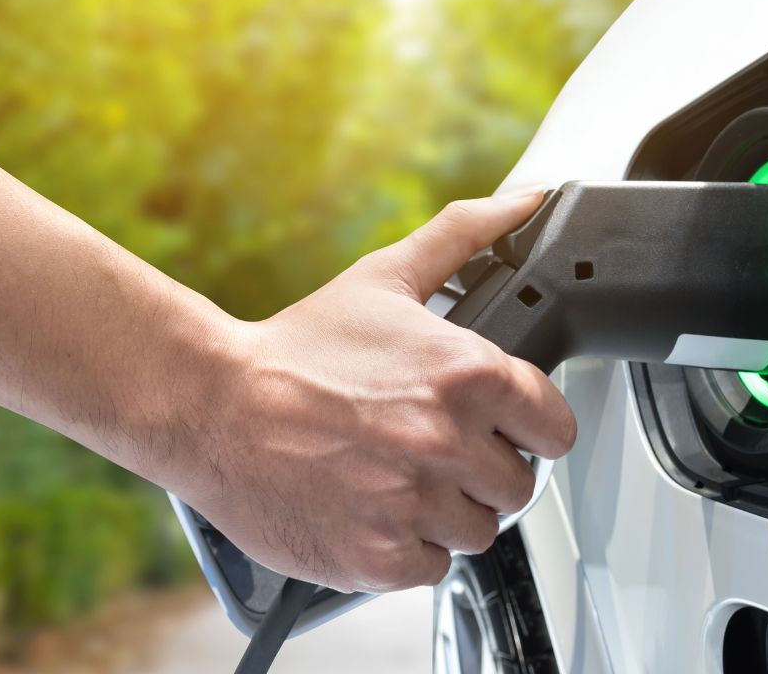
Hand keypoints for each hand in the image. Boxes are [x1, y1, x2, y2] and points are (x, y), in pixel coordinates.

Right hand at [164, 189, 575, 592]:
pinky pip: (432, 567)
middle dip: (483, 469)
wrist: (211, 406)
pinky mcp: (379, 556)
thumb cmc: (294, 348)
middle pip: (517, 485)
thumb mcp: (385, 278)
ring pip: (478, 531)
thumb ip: (465, 236)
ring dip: (447, 510)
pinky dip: (408, 546)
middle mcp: (448, 443)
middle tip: (433, 448)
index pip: (555, 427)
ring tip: (398, 477)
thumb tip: (527, 201)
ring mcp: (414, 505)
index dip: (529, 426)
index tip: (505, 427)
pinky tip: (374, 508)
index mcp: (466, 375)